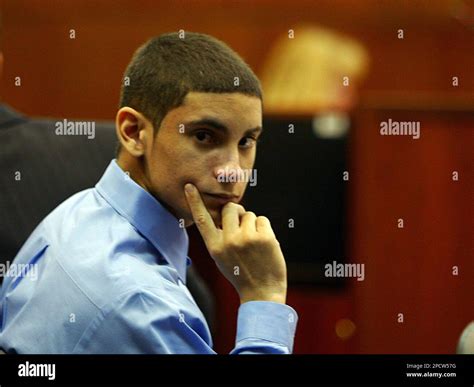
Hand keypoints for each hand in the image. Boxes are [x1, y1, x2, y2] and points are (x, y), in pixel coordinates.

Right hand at [184, 183, 286, 303]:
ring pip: (248, 214)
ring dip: (252, 224)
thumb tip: (226, 213)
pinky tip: (264, 244)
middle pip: (230, 208)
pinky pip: (262, 219)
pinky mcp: (264, 237)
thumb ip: (219, 237)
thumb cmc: (241, 273)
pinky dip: (264, 229)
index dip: (195, 201)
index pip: (202, 219)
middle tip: (242, 226)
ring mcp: (247, 238)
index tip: (190, 186)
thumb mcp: (221, 258)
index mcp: (215, 247)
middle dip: (237, 212)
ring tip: (254, 244)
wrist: (262, 292)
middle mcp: (228, 241)